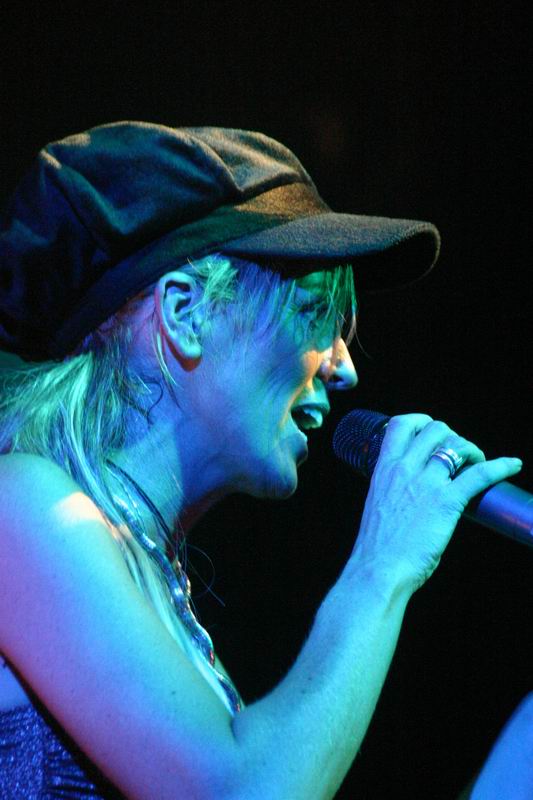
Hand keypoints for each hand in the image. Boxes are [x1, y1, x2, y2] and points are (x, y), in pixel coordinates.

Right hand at [352, 413, 522, 591]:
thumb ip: (394, 489)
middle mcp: (404, 469)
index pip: (401, 425)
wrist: (379, 569)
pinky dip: (501, 466)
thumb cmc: (378, 546)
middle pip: (436, 429)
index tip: (431, 432)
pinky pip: (480, 475)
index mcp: (384, 469)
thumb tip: (414, 490)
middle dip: (452, 437)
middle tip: (459, 456)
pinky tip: (513, 465)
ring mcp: (426, 484)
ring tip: (478, 465)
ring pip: (457, 445)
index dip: (422, 421)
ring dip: (472, 451)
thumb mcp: (378, 504)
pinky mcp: (447, 502)